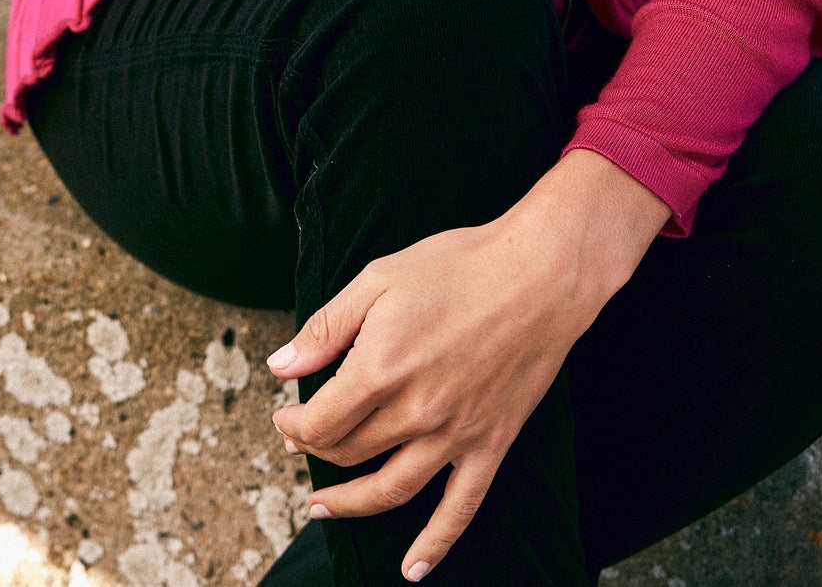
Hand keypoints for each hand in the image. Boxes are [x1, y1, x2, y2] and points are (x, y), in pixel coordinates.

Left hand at [265, 152, 668, 577]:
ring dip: (350, 505)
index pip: (319, 424)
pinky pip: (459, 507)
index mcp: (381, 370)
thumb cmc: (459, 265)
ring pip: (390, 490)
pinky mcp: (490, 443)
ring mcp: (454, 434)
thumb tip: (281, 366)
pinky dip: (434, 543)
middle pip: (350, 453)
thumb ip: (327, 327)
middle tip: (305, 439)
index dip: (293, 426)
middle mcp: (415, 412)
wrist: (540, 273)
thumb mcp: (380, 278)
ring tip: (322, 507)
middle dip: (318, 450)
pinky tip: (412, 568)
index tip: (286, 416)